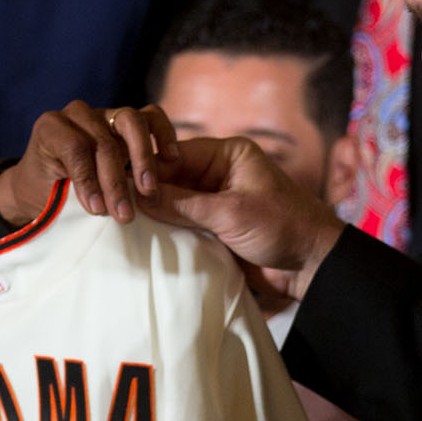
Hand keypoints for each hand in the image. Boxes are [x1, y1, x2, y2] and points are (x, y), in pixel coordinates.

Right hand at [18, 102, 345, 302]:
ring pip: (170, 201)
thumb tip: (136, 194)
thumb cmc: (282, 227)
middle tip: (109, 202)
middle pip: (168, 177)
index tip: (113, 181)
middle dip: (143, 191)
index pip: (174, 155)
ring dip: (151, 212)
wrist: (311, 266)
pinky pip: (180, 222)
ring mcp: (214, 200)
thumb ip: (182, 204)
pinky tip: (139, 234)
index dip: (144, 169)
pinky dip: (163, 228)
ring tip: (117, 218)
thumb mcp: (229, 213)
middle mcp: (218, 172)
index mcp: (227, 154)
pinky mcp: (212, 226)